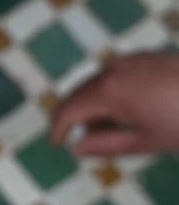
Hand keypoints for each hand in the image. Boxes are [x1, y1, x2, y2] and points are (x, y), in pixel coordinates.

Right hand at [51, 52, 178, 155]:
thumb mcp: (146, 142)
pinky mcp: (145, 57)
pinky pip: (116, 75)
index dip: (58, 128)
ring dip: (96, 106)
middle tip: (82, 140)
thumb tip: (78, 147)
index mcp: (108, 91)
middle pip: (80, 93)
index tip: (58, 144)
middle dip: (76, 117)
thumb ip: (105, 145)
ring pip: (98, 83)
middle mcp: (112, 69)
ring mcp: (129, 60)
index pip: (68, 109)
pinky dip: (112, 93)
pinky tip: (132, 111)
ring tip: (113, 130)